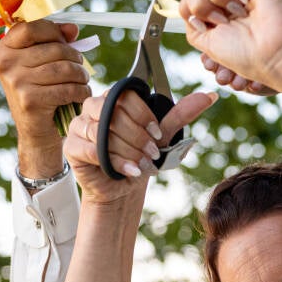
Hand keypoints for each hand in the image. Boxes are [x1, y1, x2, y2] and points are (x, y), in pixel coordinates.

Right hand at [0, 20, 90, 175]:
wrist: (36, 133)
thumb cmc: (42, 92)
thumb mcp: (42, 63)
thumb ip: (55, 41)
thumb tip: (73, 28)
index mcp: (4, 49)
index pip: (31, 27)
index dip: (53, 31)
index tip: (66, 40)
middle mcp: (6, 64)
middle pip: (55, 49)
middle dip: (75, 58)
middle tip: (81, 68)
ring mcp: (16, 82)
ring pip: (65, 68)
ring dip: (81, 76)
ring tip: (82, 81)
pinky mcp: (29, 100)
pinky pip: (67, 88)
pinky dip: (81, 92)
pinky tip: (80, 95)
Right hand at [64, 87, 217, 204]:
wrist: (124, 186)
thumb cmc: (141, 156)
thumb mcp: (163, 135)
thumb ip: (181, 114)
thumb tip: (210, 95)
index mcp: (114, 98)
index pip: (126, 95)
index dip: (144, 115)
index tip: (157, 134)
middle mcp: (93, 107)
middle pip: (114, 112)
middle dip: (138, 137)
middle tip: (151, 154)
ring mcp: (78, 125)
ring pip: (102, 131)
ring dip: (128, 151)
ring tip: (141, 164)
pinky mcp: (71, 146)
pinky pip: (90, 148)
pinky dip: (113, 161)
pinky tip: (128, 170)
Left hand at [179, 0, 281, 93]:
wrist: (272, 53)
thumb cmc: (245, 54)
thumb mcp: (207, 44)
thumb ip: (192, 24)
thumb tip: (184, 7)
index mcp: (212, 12)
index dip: (188, 9)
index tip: (203, 26)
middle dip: (201, 4)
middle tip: (222, 21)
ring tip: (237, 12)